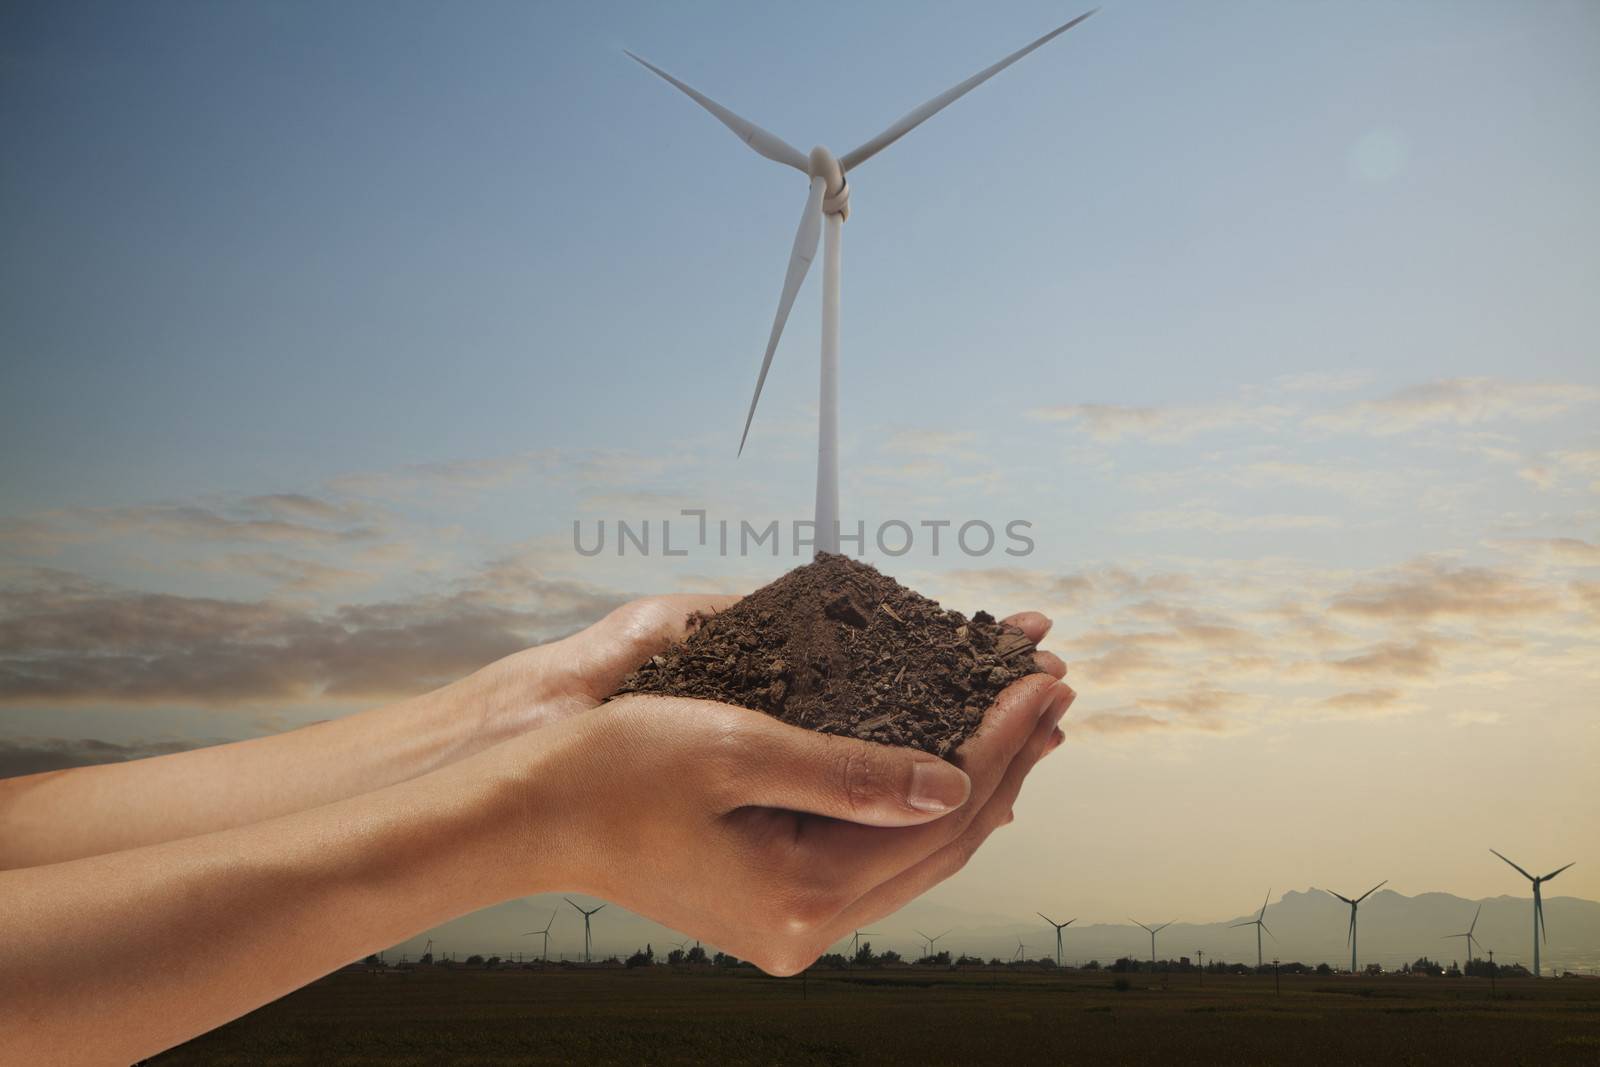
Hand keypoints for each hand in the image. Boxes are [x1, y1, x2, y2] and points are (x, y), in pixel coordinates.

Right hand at [497, 611, 1072, 974]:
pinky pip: (874, 850)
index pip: (939, 812)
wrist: (529, 811)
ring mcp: (789, 920)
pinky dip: (917, 801)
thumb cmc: (615, 772)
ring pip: (913, 847)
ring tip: (1020, 720)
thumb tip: (954, 783)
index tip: (1036, 679)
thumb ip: (853, 773)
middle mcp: (805, 926)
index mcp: (802, 896)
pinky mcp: (773, 900)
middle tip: (1051, 693)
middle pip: (940, 840)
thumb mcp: (737, 750)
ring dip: (970, 778)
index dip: (997, 739)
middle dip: (1003, 759)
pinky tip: (947, 764)